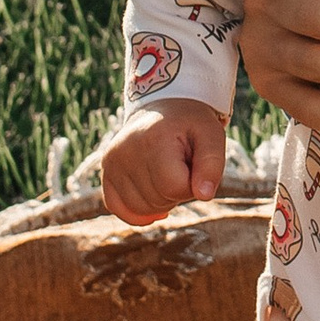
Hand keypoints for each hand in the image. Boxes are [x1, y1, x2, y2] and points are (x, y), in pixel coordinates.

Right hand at [101, 99, 226, 223]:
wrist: (164, 109)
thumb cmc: (191, 125)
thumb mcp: (211, 136)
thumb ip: (212, 165)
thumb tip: (204, 195)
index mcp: (153, 139)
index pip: (175, 187)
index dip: (191, 184)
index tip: (193, 165)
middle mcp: (125, 150)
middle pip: (157, 200)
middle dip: (176, 192)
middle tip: (180, 166)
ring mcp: (111, 161)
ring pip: (140, 209)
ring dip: (160, 201)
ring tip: (165, 173)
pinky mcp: (106, 170)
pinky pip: (117, 207)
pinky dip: (137, 211)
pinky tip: (152, 201)